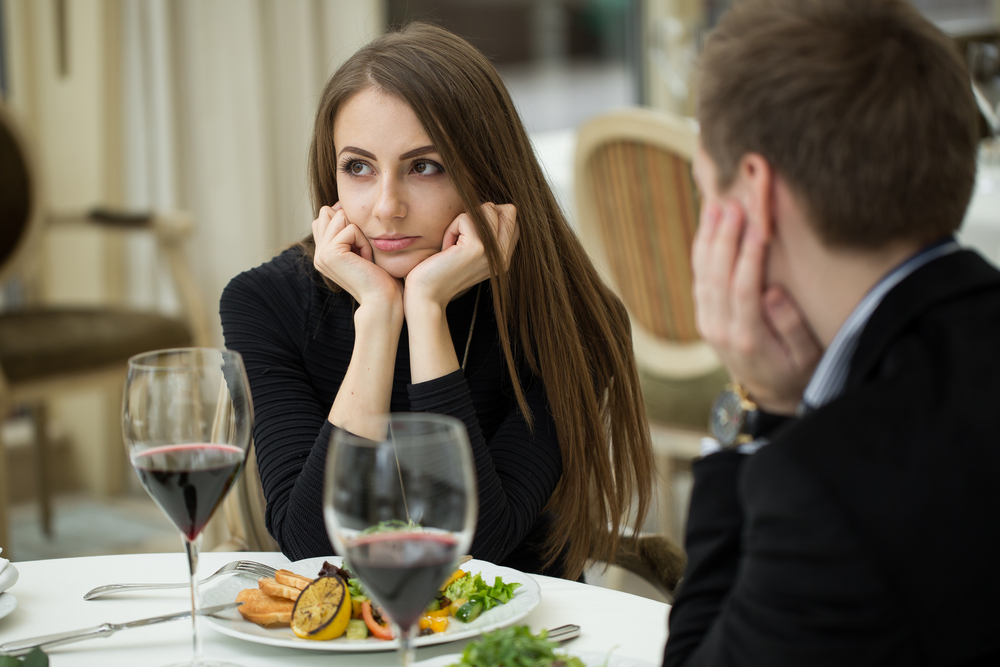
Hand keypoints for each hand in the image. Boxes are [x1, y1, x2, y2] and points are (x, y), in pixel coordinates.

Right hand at [311, 203, 402, 310]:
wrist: (383, 299)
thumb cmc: (380, 276)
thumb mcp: (361, 247)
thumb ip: (347, 230)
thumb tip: (338, 205)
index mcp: (322, 253)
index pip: (326, 216)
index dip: (347, 221)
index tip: (361, 245)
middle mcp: (318, 254)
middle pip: (329, 212)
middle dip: (352, 225)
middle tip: (362, 252)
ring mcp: (321, 254)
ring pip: (340, 217)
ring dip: (360, 234)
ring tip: (364, 256)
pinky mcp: (330, 253)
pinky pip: (351, 228)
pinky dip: (364, 242)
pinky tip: (366, 261)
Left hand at [404, 202, 518, 309]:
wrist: (427, 295)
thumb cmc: (441, 270)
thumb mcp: (470, 251)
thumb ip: (486, 233)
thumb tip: (490, 206)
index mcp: (505, 258)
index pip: (513, 219)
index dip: (490, 217)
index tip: (470, 235)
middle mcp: (504, 257)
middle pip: (507, 209)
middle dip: (480, 215)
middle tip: (462, 237)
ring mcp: (493, 252)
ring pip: (488, 209)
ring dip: (465, 220)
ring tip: (454, 243)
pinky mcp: (477, 248)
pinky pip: (466, 217)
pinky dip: (452, 228)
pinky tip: (447, 248)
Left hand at [692, 201, 822, 413]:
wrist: (767, 394)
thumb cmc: (796, 371)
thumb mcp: (807, 358)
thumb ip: (791, 327)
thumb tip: (773, 293)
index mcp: (748, 338)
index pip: (743, 290)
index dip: (749, 256)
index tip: (758, 225)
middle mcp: (721, 329)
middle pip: (718, 277)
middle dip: (725, 238)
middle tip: (734, 205)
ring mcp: (708, 322)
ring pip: (702, 274)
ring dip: (708, 238)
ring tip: (715, 205)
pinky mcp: (704, 315)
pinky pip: (699, 277)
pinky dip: (701, 249)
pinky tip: (707, 223)